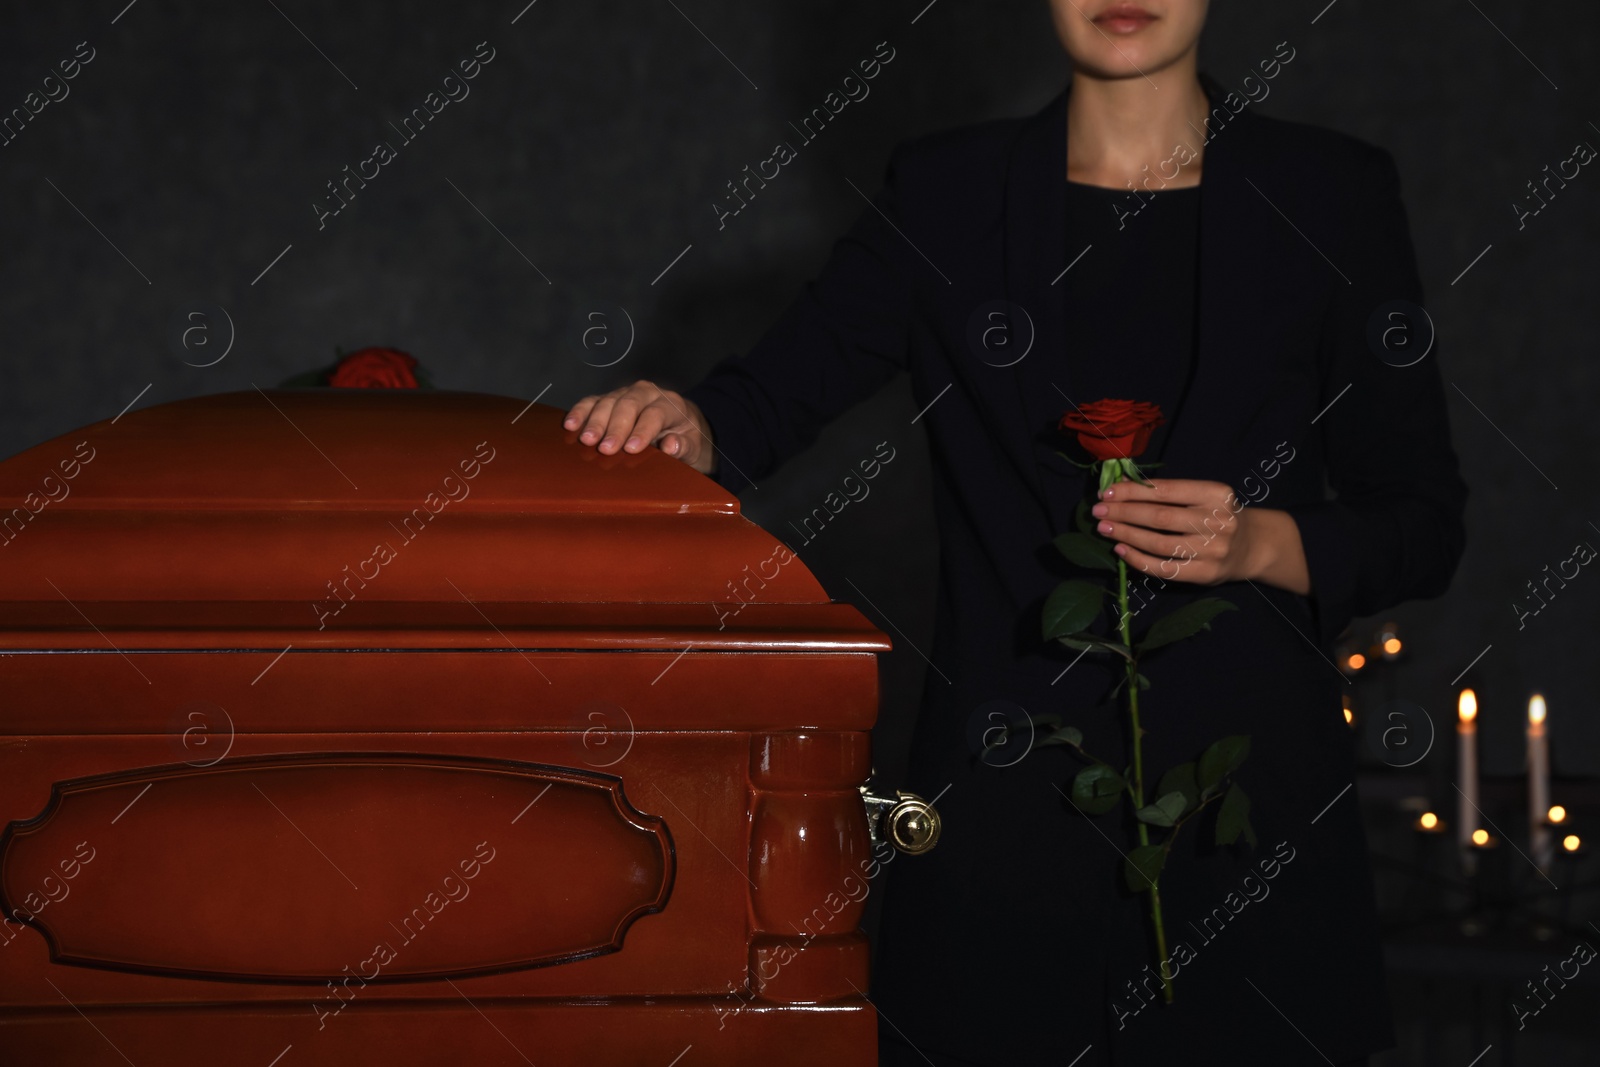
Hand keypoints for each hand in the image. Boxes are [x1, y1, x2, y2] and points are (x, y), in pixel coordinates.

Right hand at [563, 380, 716, 475]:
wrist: (681, 425)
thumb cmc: (685, 439)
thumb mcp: (693, 448)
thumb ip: (683, 446)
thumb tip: (670, 445)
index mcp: (671, 404)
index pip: (655, 414)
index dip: (643, 430)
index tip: (632, 448)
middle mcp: (648, 393)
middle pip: (629, 405)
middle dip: (615, 427)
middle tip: (605, 448)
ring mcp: (627, 394)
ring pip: (608, 401)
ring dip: (595, 421)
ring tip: (585, 439)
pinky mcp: (610, 399)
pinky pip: (593, 401)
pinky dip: (580, 412)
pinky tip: (570, 424)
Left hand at [1091, 478, 1309, 594]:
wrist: (1252, 546)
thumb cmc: (1217, 515)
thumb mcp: (1201, 496)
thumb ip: (1166, 492)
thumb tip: (1120, 485)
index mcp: (1217, 494)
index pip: (1166, 491)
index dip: (1133, 491)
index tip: (1107, 492)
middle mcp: (1219, 521)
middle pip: (1160, 517)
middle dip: (1124, 513)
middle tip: (1098, 511)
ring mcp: (1214, 550)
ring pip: (1160, 543)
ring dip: (1126, 535)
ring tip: (1105, 529)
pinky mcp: (1206, 574)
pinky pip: (1165, 569)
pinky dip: (1139, 560)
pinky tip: (1121, 550)